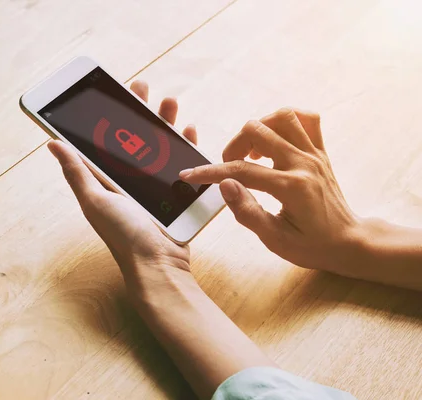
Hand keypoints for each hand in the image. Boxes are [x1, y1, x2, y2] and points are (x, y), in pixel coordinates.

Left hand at [48, 81, 198, 296]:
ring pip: (159, 144)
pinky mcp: (176, 192)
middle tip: (142, 87)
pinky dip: (186, 145)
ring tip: (169, 102)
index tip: (112, 89)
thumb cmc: (124, 236)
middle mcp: (129, 179)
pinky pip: (182, 162)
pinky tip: (188, 130)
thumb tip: (52, 143)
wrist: (160, 265)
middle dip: (138, 110)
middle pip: (134, 137)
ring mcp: (153, 185)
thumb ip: (77, 172)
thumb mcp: (95, 201)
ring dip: (164, 121)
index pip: (106, 139)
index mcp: (106, 179)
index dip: (109, 114)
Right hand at [180, 108, 359, 273]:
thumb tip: (225, 185)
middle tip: (229, 167)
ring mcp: (315, 154)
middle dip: (233, 146)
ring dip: (258, 128)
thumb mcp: (275, 239)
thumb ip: (247, 211)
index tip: (190, 174)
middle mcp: (304, 163)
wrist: (348, 241)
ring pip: (282, 116)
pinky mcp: (320, 151)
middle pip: (257, 131)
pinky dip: (285, 121)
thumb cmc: (312, 245)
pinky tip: (273, 138)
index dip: (210, 172)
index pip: (242, 170)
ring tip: (251, 152)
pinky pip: (307, 119)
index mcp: (291, 187)